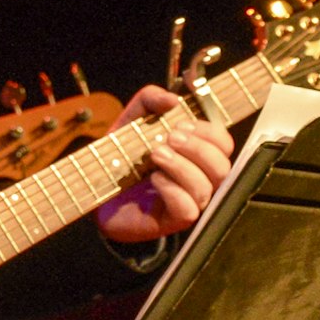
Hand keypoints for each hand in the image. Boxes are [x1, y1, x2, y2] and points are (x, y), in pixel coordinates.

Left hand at [92, 87, 231, 248]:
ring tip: (155, 154)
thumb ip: (152, 99)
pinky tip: (154, 178)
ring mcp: (189, 201)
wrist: (95, 184)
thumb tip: (174, 100)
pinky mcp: (172, 220)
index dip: (210, 132)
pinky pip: (188, 210)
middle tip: (170, 137)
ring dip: (181, 166)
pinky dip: (172, 190)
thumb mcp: (134, 117)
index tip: (181, 124)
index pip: (224, 144)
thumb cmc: (123, 151)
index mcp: (197, 154)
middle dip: (197, 148)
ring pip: (205, 188)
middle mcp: (200, 178)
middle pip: (222, 166)